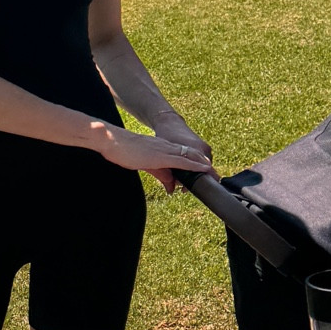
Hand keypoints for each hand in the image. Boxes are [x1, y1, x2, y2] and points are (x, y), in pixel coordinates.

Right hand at [93, 121, 213, 192]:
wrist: (113, 141)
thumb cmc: (126, 152)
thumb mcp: (147, 165)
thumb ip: (162, 176)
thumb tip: (173, 188)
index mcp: (165, 149)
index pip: (186, 155)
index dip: (199, 162)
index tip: (210, 171)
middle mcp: (168, 148)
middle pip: (193, 156)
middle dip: (206, 166)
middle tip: (217, 175)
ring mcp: (166, 151)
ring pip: (191, 157)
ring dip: (204, 166)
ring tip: (215, 174)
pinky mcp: (162, 156)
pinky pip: (182, 161)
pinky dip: (195, 165)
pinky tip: (205, 169)